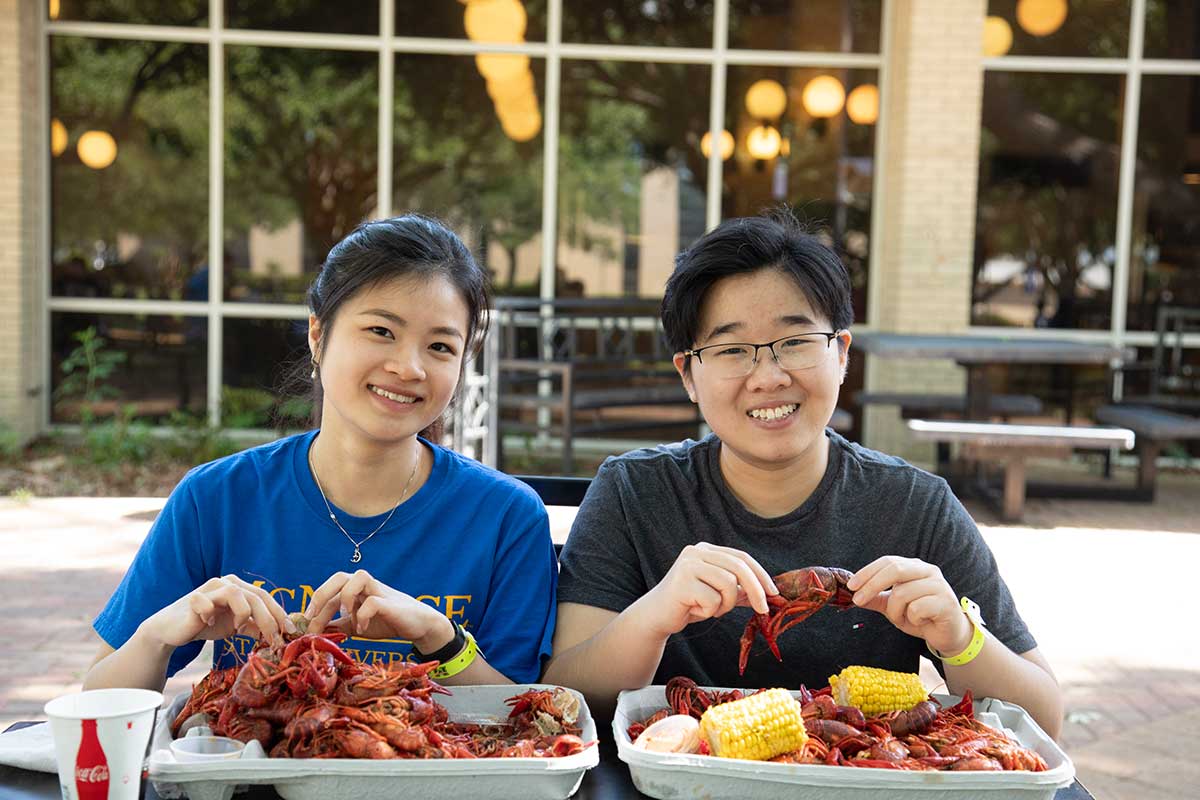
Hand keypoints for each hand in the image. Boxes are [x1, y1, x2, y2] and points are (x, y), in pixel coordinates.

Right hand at [139, 575, 293, 648]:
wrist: (173, 630)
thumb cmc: (206, 624)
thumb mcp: (236, 626)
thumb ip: (255, 626)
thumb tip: (280, 634)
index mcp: (239, 587)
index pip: (265, 597)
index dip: (280, 614)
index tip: (291, 632)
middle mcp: (227, 583)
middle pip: (256, 596)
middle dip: (269, 619)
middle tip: (275, 638)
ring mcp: (210, 588)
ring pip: (236, 594)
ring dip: (243, 613)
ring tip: (238, 628)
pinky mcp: (193, 598)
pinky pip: (206, 602)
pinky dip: (211, 614)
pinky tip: (209, 623)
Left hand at [303, 569, 452, 652]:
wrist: (418, 625)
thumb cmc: (386, 621)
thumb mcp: (356, 625)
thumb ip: (338, 625)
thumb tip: (313, 632)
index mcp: (354, 589)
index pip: (329, 591)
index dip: (313, 605)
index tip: (304, 625)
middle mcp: (364, 585)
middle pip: (339, 577)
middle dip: (321, 595)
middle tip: (312, 618)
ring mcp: (378, 591)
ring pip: (356, 578)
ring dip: (345, 598)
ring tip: (345, 618)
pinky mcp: (390, 602)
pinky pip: (372, 601)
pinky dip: (363, 616)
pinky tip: (362, 629)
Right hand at [635, 543, 777, 638]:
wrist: (657, 616)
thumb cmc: (689, 604)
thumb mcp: (718, 594)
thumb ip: (738, 590)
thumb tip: (767, 593)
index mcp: (706, 550)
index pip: (741, 558)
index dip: (761, 575)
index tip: (774, 593)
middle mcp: (697, 552)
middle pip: (739, 567)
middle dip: (756, 590)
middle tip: (764, 610)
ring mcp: (688, 565)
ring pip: (728, 585)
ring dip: (724, 605)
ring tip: (708, 609)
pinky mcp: (682, 582)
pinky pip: (712, 600)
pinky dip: (709, 611)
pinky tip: (693, 610)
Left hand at [847, 556, 972, 655]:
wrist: (949, 635)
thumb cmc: (921, 617)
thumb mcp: (893, 607)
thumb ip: (876, 598)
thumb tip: (852, 594)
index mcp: (915, 567)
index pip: (888, 561)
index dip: (867, 572)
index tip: (851, 586)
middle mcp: (928, 571)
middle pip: (894, 570)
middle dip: (872, 585)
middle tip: (858, 600)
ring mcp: (939, 585)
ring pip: (903, 593)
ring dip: (895, 611)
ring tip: (904, 619)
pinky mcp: (946, 602)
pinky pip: (917, 609)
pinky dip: (912, 619)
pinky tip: (921, 622)